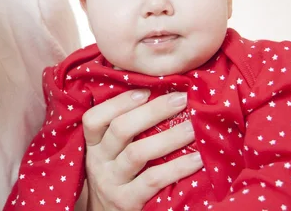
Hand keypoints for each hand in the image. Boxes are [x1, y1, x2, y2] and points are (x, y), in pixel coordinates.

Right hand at [81, 90, 202, 210]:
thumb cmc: (117, 177)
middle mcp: (98, 162)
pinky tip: (197, 159)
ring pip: (138, 153)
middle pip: (121, 129)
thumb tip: (152, 92)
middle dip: (153, 111)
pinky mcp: (127, 202)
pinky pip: (153, 180)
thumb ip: (122, 130)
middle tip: (181, 99)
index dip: (119, 102)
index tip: (146, 90)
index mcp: (92, 145)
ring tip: (195, 126)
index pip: (94, 118)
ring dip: (170, 137)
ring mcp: (111, 182)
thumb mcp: (109, 154)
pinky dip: (177, 168)